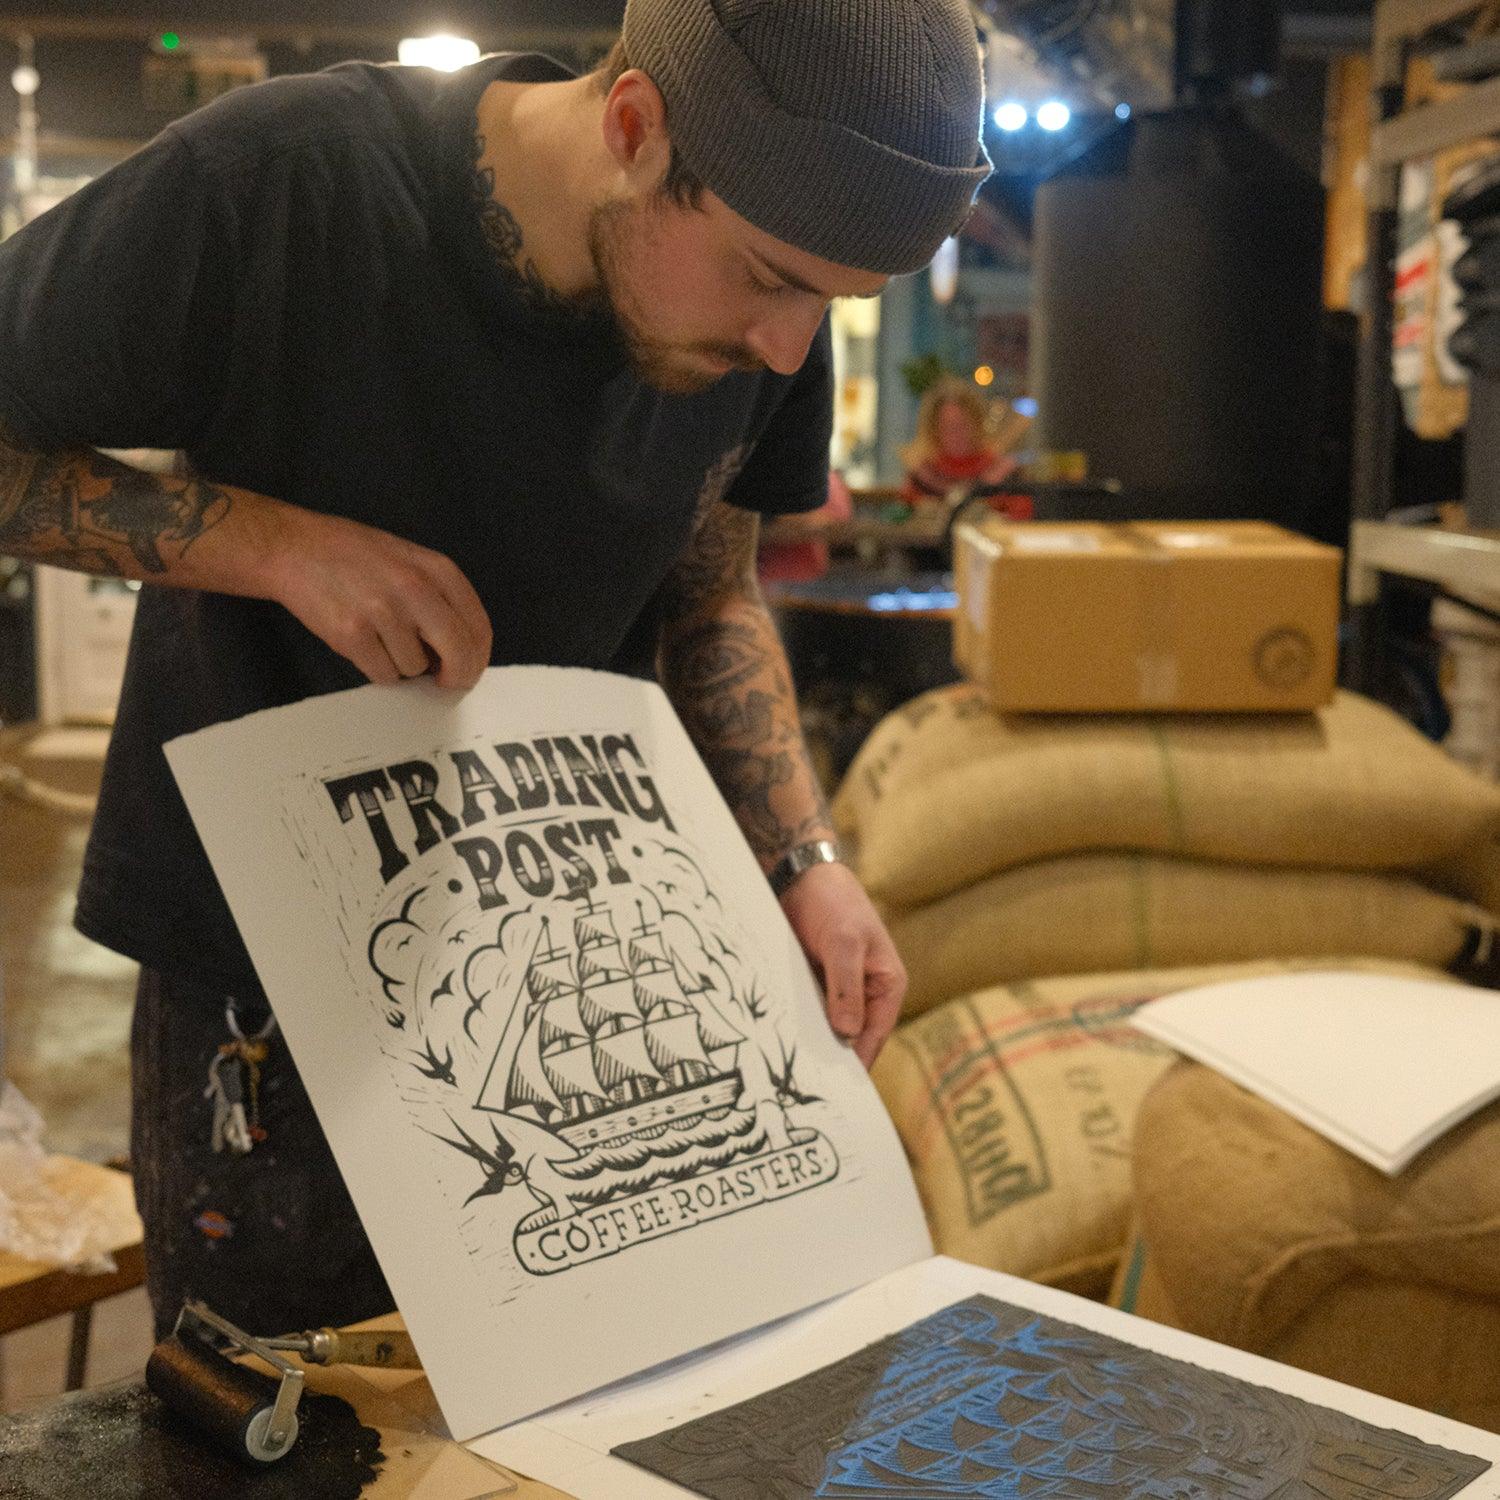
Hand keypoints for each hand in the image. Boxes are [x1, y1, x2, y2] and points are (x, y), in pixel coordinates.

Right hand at [264, 507, 492, 689]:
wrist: (294, 548)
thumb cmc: (354, 555)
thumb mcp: (410, 560)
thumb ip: (440, 596)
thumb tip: (462, 648)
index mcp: (436, 569)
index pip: (478, 626)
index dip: (477, 657)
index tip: (469, 669)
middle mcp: (414, 589)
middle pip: (458, 653)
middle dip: (456, 676)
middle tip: (445, 681)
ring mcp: (383, 612)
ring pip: (415, 668)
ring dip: (403, 664)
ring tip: (381, 637)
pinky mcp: (353, 635)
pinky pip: (384, 675)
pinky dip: (377, 669)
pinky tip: (364, 644)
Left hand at [779, 860, 906, 1068]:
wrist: (803, 874)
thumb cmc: (835, 902)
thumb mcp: (844, 942)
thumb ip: (846, 988)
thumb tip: (847, 1035)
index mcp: (887, 984)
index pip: (875, 1034)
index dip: (858, 1062)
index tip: (839, 1090)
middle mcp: (866, 991)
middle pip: (851, 1036)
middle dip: (831, 1058)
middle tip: (806, 1088)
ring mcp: (838, 988)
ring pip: (826, 1026)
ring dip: (811, 1043)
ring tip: (788, 1073)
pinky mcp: (814, 982)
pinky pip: (807, 1011)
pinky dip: (796, 1024)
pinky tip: (776, 1041)